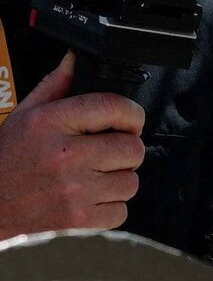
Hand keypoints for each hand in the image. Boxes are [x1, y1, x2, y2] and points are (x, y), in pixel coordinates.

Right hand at [0, 52, 146, 239]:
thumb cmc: (6, 160)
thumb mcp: (24, 116)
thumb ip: (54, 86)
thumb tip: (74, 60)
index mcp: (50, 124)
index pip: (113, 108)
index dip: (131, 114)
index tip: (130, 120)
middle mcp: (64, 156)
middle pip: (132, 148)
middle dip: (125, 149)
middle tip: (106, 153)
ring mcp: (73, 190)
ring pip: (130, 181)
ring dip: (118, 180)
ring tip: (93, 177)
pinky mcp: (79, 219)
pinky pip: (121, 210)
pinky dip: (110, 207)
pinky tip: (88, 198)